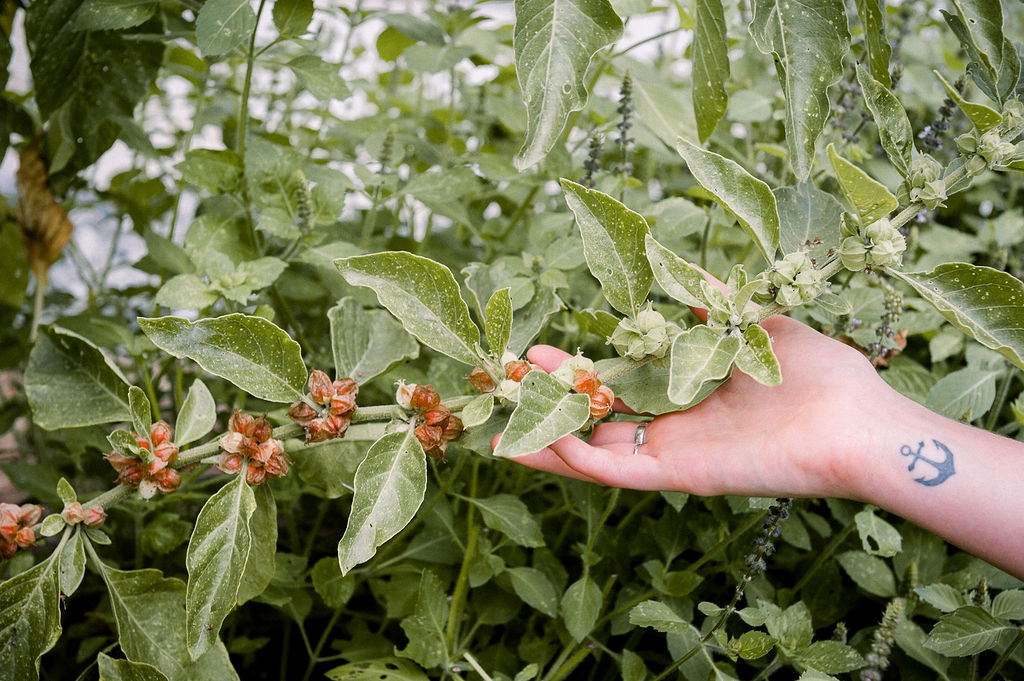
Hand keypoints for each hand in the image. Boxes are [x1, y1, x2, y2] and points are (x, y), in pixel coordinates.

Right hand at [505, 314, 889, 498]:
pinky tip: (535, 439)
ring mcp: (674, 455)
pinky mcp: (680, 474)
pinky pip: (614, 472)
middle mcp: (675, 429)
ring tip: (498, 418)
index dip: (576, 374)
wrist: (859, 422)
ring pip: (592, 451)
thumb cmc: (820, 377)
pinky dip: (572, 458)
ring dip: (545, 434)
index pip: (617, 389)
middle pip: (594, 419)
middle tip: (504, 375)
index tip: (537, 350)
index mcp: (689, 397)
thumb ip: (713, 301)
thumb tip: (684, 269)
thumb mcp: (753, 324)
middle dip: (547, 399)